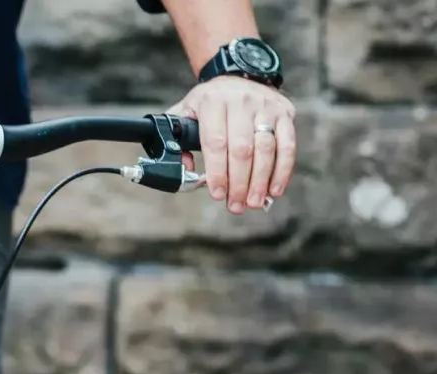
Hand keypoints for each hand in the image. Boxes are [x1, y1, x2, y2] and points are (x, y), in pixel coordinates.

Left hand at [168, 76, 296, 213]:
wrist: (238, 75)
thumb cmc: (209, 102)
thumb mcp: (186, 112)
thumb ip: (178, 140)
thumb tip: (186, 170)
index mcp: (213, 102)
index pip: (216, 142)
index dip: (217, 172)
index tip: (217, 194)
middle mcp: (241, 102)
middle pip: (242, 149)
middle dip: (239, 182)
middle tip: (235, 206)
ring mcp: (266, 106)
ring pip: (266, 149)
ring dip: (260, 180)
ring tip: (253, 203)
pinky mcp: (285, 113)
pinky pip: (287, 145)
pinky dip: (282, 170)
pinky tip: (274, 190)